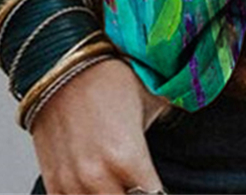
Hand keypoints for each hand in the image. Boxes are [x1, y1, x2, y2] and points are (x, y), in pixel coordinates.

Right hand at [30, 55, 170, 193]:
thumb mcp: (152, 98)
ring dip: (113, 194)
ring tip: (122, 181)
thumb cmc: (108, 77)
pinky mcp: (53, 182)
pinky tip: (99, 185)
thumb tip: (192, 132)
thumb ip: (170, 125)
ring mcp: (72, 183)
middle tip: (142, 182)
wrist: (61, 63)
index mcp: (128, 159)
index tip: (160, 184)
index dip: (160, 192)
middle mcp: (98, 178)